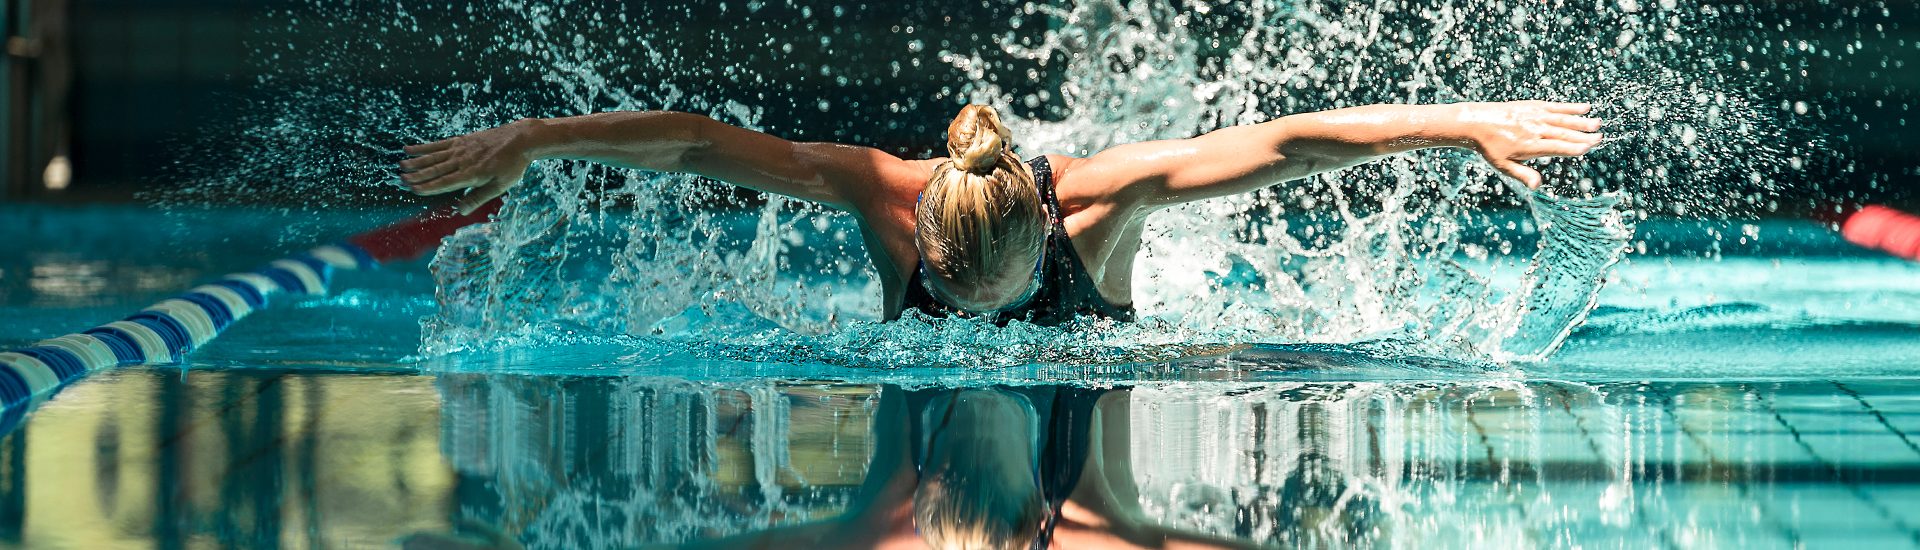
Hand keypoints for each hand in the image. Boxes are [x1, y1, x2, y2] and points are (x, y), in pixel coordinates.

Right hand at [400, 119, 539, 213]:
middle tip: (401, 180)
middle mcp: (463, 160)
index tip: (413, 190)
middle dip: (418, 175)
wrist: (520, 139)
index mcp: (472, 174)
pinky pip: (439, 144)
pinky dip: (424, 147)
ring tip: (401, 166)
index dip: (429, 186)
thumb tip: (462, 212)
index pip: (445, 182)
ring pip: (434, 156)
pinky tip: (409, 149)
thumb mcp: (501, 186)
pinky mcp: (461, 140)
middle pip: (436, 169)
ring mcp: (461, 149)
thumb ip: (479, 198)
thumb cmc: (512, 165)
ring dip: (416, 161)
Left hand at [1456, 101, 1602, 188]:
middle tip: (1601, 137)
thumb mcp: (1503, 166)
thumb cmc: (1490, 148)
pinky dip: (1570, 107)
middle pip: (1563, 133)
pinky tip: (1585, 107)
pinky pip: (1555, 107)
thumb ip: (1523, 174)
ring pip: (1562, 119)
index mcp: (1529, 146)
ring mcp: (1534, 116)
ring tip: (1597, 123)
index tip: (1588, 148)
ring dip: (1581, 121)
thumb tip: (1537, 186)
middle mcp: (1534, 129)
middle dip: (1583, 135)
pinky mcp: (1532, 106)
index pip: (1556, 147)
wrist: (1475, 123)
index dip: (1573, 148)